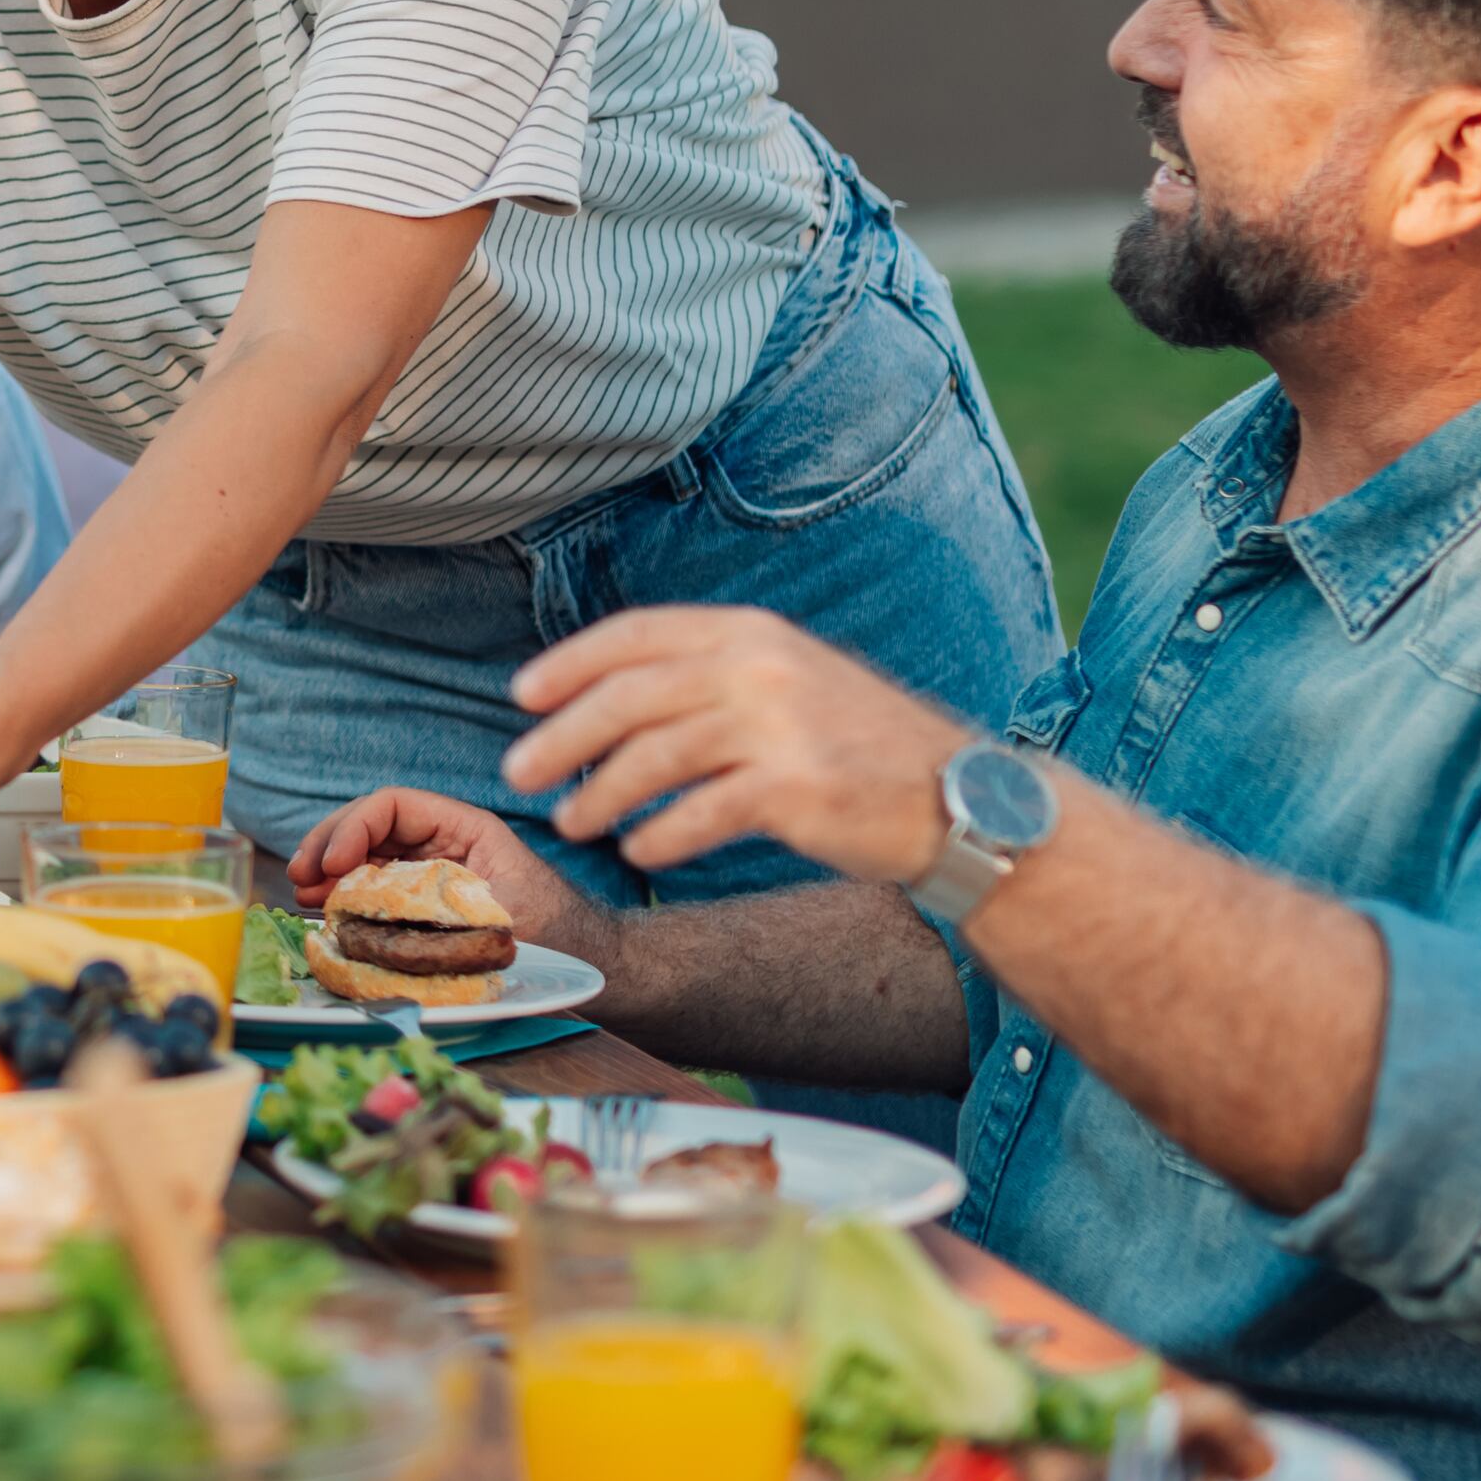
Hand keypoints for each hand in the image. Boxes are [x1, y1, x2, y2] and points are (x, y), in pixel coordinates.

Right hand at [289, 786, 625, 977]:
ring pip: (367, 857)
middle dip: (329, 845)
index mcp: (466, 829)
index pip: (393, 805)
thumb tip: (378, 912)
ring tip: (304, 895)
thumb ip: (446, 908)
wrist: (597, 970)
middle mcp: (444, 845)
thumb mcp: (504, 916)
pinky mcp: (427, 908)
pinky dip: (348, 898)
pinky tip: (327, 912)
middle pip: (370, 826)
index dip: (352, 827)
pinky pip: (377, 891)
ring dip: (330, 872)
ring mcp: (433, 875)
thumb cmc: (563, 938)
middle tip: (299, 877)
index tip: (330, 863)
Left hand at [504, 605, 967, 882]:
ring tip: (572, 821)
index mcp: (752, 629)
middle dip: (563, 737)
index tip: (523, 696)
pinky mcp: (796, 790)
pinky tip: (640, 851)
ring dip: (600, 794)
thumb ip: (714, 672)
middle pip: (628, 697)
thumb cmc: (861, 745)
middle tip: (518, 771)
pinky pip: (699, 814)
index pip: (636, 633)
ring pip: (653, 758)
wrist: (961, 798)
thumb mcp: (789, 678)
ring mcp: (779, 726)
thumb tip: (615, 695)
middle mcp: (760, 666)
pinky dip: (659, 835)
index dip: (570, 664)